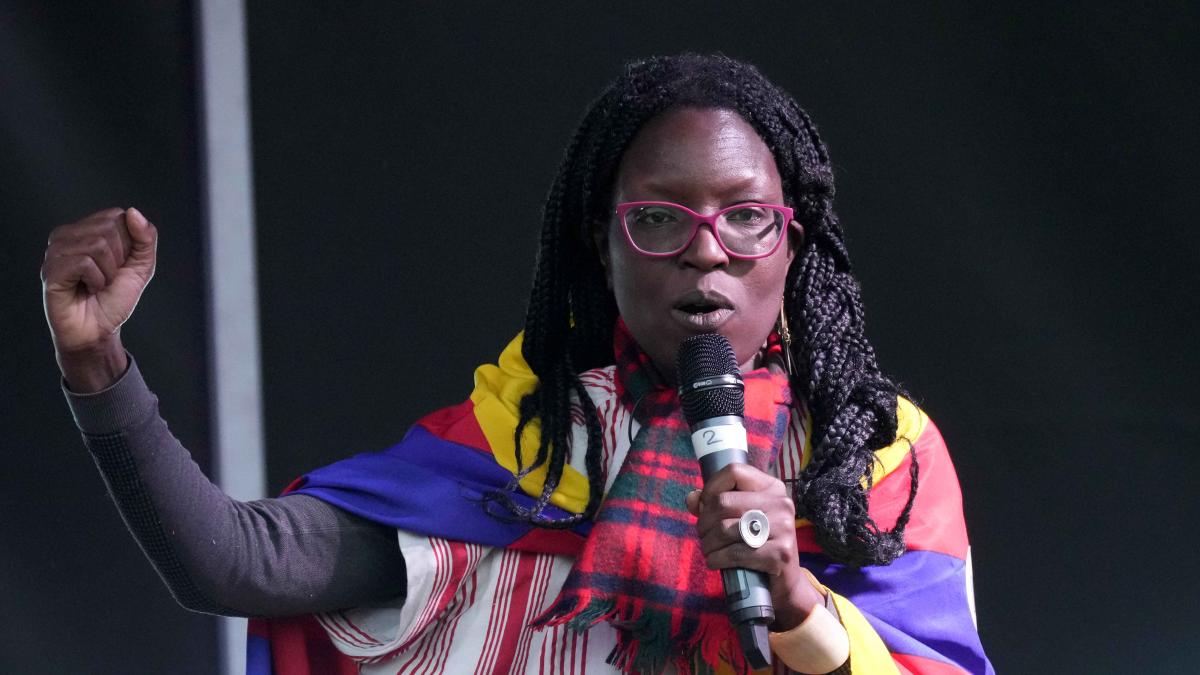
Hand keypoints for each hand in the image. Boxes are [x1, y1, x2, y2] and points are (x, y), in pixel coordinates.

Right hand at [41, 207, 157, 390]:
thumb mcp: (141, 266)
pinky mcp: (50, 269)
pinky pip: (84, 263)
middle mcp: (66, 235)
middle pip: (108, 228)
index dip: (128, 244)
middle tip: (106, 278)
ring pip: (97, 245)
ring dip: (108, 273)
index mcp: (86, 230)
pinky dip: (96, 280)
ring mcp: (55, 251)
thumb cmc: (114, 298)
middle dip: (119, 260)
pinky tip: (87, 290)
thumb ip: (145, 238)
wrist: (98, 330)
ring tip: (96, 285)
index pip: (116, 216)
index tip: (119, 265)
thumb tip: (133, 212)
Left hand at [685, 463, 824, 630]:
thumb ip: (714, 504)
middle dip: (704, 522)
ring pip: (725, 528)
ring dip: (708, 543)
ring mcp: (784, 528)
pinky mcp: (780, 554)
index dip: (711, 487)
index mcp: (772, 487)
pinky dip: (717, 559)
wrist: (785, 581)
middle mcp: (781, 503)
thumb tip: (691, 499)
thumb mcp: (739, 518)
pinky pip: (735, 553)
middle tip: (703, 535)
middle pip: (723, 502)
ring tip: (708, 549)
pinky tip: (714, 561)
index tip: (705, 507)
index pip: (734, 472)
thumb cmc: (757, 544)